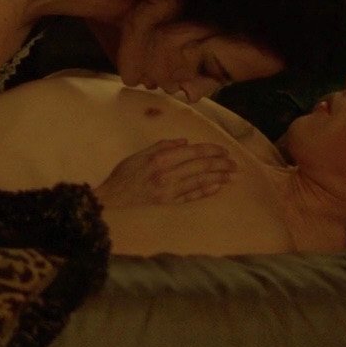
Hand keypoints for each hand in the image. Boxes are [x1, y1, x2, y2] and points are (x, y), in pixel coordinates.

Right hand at [93, 138, 234, 208]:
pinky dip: (206, 191)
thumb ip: (161, 146)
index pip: (192, 152)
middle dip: (219, 163)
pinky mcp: (170, 204)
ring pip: (200, 181)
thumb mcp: (138, 155)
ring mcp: (170, 191)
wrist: (112, 201)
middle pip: (200, 166)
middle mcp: (167, 174)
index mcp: (160, 159)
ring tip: (232, 175)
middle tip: (233, 162)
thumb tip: (184, 142)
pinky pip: (193, 196)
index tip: (223, 150)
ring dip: (219, 177)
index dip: (210, 150)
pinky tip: (217, 187)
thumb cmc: (123, 176)